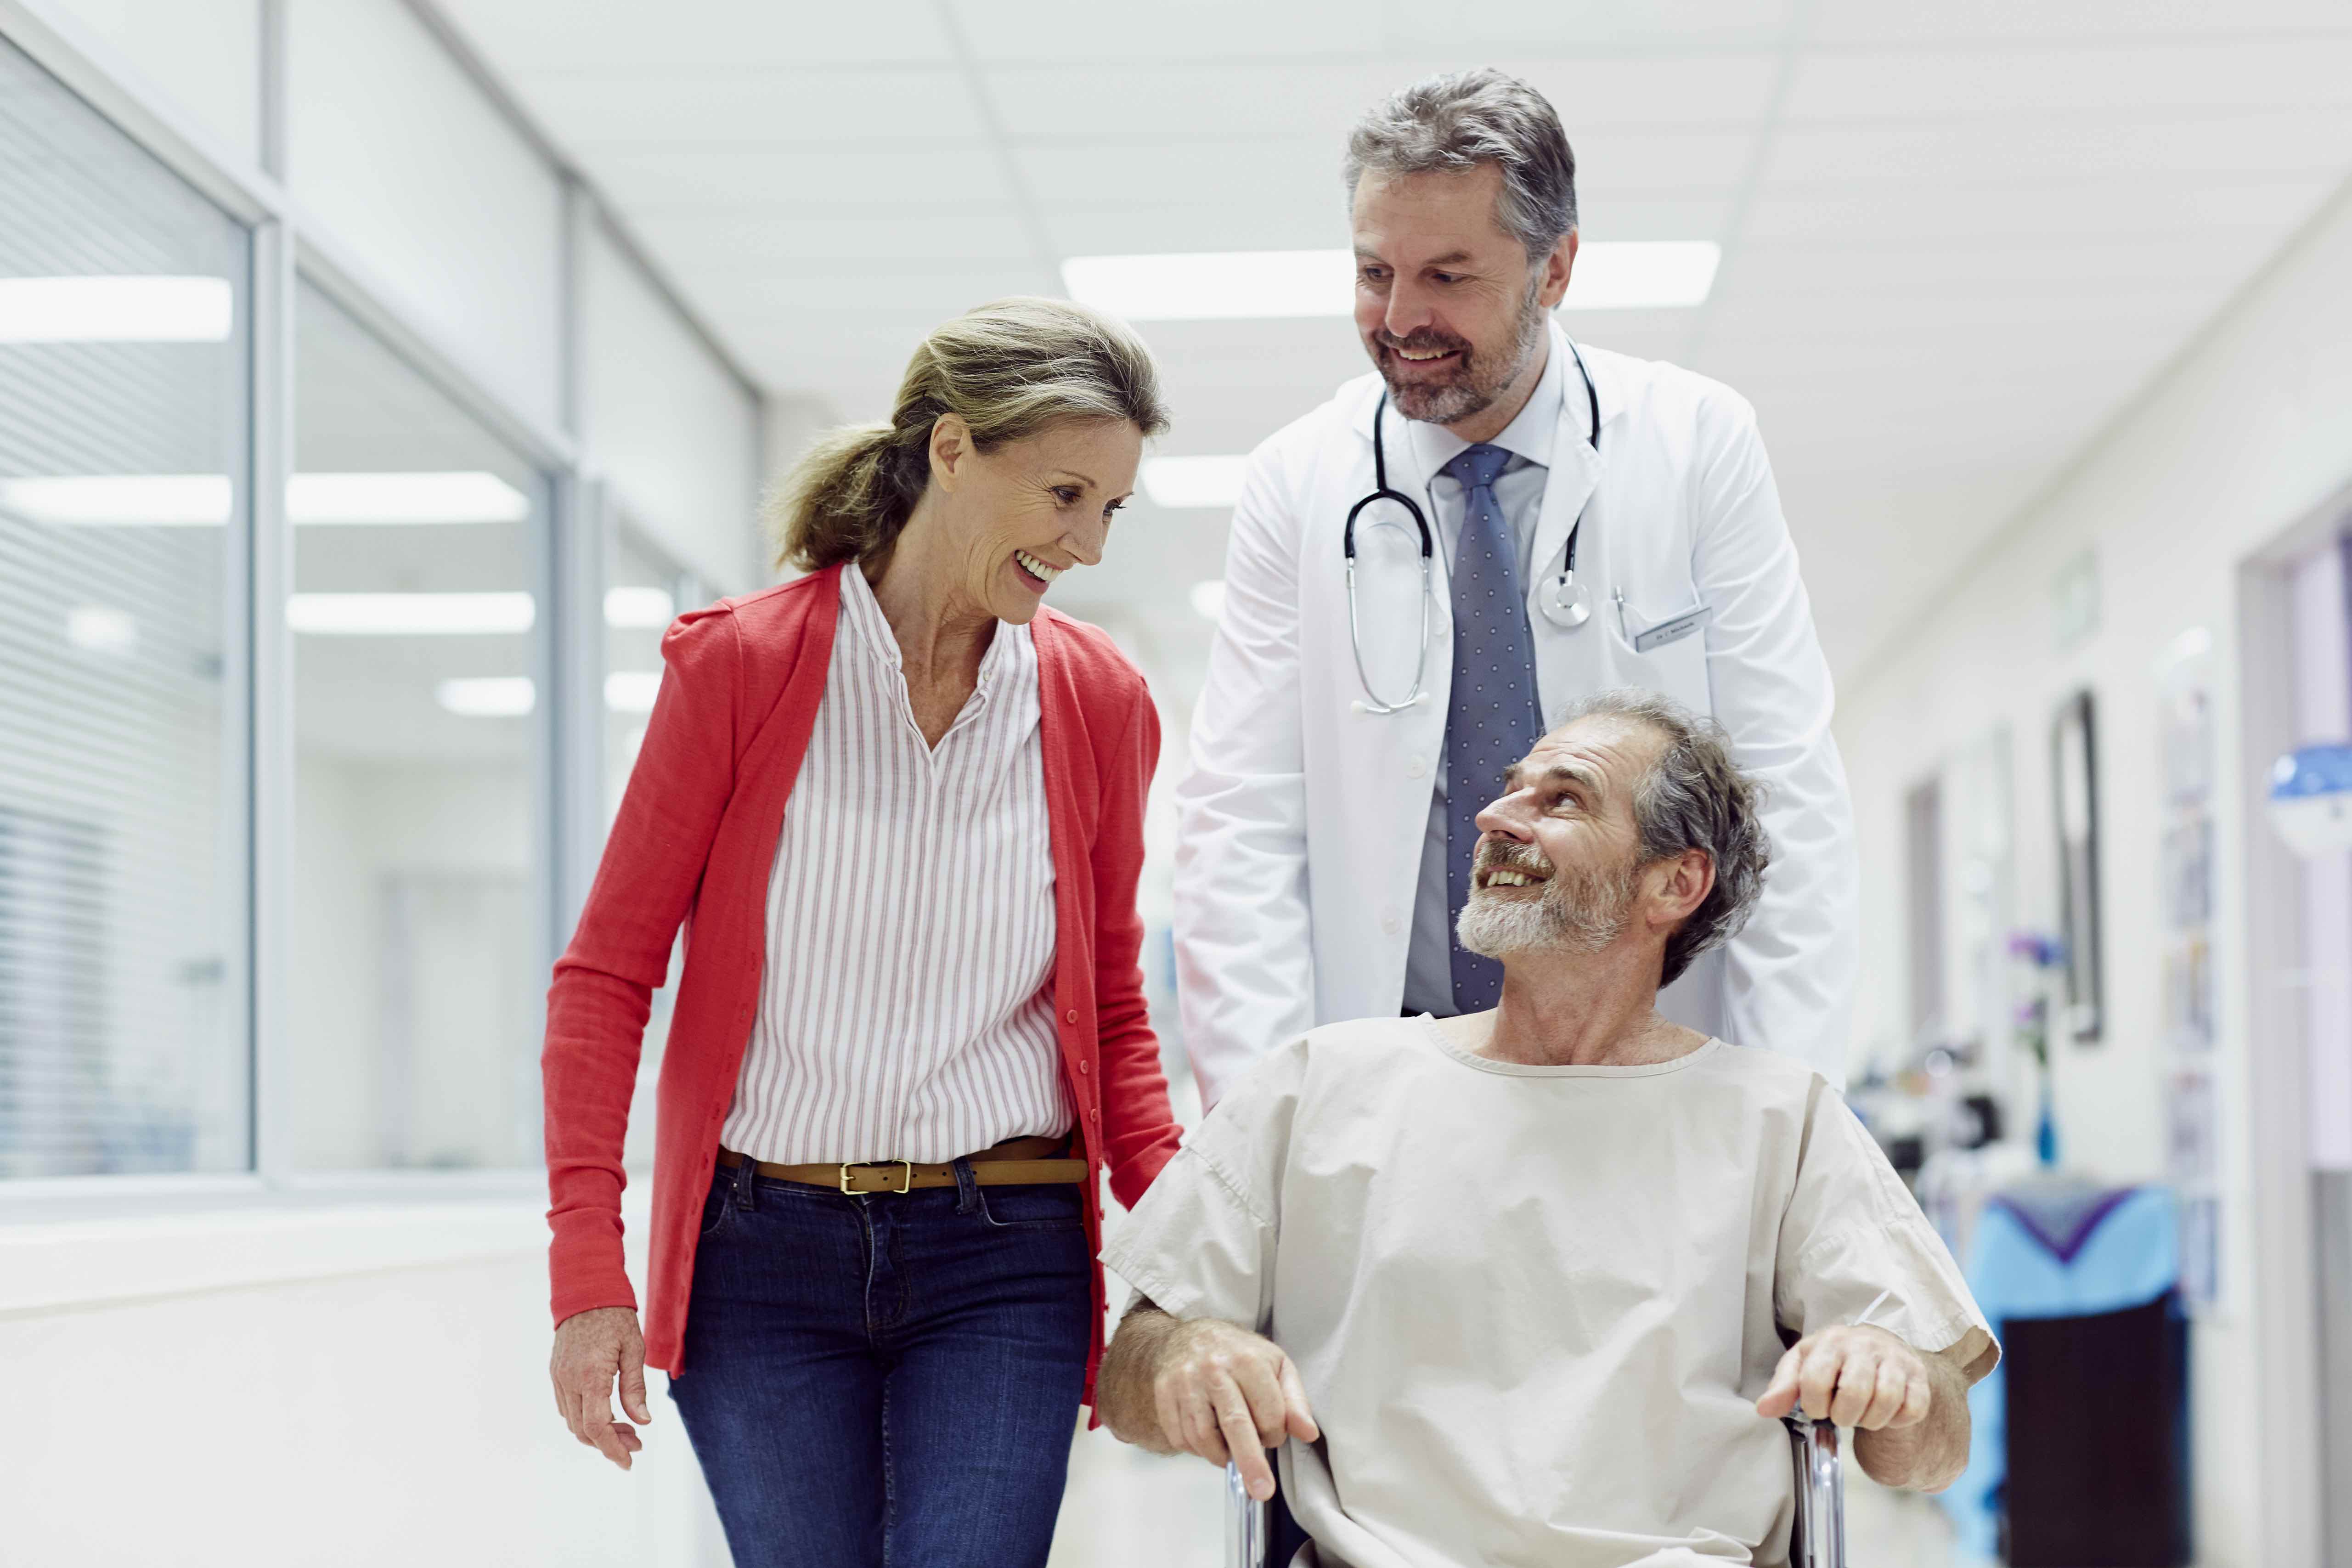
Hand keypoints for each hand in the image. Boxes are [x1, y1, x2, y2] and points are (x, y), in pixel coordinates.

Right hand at [551, 1306, 651, 1468]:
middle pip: (583, 1430)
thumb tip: (643, 1421)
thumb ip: (635, 1388)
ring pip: (573, 1422)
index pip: (597, 1426)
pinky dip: (584, 1418)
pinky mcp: (556, 1373)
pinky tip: (605, 1413)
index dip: (612, 1448)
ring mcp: (559, 1377)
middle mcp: (569, 1380)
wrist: (586, 1291)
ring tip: (625, 1429)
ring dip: (597, 1433)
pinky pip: (567, 1407)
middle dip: (610, 1443)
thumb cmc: (615, 1317)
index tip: (628, 1461)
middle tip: (636, 1442)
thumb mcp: (634, 1349)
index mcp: (591, 1375)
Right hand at [1151, 1319, 1319, 1501]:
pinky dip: (1197, 1450)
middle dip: (1251, 1463)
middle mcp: (1214, 1369)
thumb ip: (1295, 1401)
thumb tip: (1308, 1434)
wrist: (1190, 1337)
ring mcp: (1185, 1381)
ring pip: (1204, 1436)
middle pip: (1235, 1425)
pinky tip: (1208, 1440)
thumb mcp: (1277, 1367)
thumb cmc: (1239, 1354)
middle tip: (1261, 1491)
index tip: (1272, 1434)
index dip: (1275, 1433)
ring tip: (1230, 1453)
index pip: (1269, 1413)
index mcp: (1248, 1360)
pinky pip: (1181, 1437)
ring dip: (1221, 1456)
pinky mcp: (1164, 1393)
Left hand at [1756, 1324, 1930, 1430]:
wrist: (1875, 1348)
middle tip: (1841, 1415)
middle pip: (1855, 1392)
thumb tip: (1764, 1409)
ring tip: (1863, 1415)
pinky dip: (1898, 1420)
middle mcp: (1865, 1345)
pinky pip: (1913, 1408)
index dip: (1814, 1405)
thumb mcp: (1802, 1366)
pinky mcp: (1918, 1375)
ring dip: (1871, 1420)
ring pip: (1887, 1400)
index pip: (1816, 1380)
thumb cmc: (1833, 1360)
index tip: (1817, 1408)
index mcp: (1831, 1341)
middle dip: (1844, 1416)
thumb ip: (1783, 1387)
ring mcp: (1895, 1358)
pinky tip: (1887, 1414)